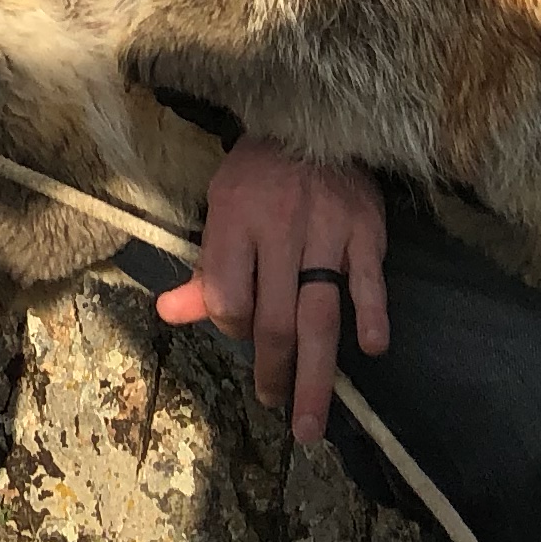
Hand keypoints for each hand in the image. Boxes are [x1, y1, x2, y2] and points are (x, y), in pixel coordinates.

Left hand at [152, 136, 387, 441]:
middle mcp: (278, 229)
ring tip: (310, 421)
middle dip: (273, 372)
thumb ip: (202, 269)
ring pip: (319, 313)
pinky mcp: (365, 228)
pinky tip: (371, 349)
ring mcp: (326, 230)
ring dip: (315, 373)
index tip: (241, 334)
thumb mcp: (220, 210)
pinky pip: (368, 280)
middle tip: (276, 406)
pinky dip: (371, 315)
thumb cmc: (259, 174)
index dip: (231, 326)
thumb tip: (168, 314)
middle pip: (274, 319)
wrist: (312, 120)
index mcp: (234, 222)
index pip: (227, 296)